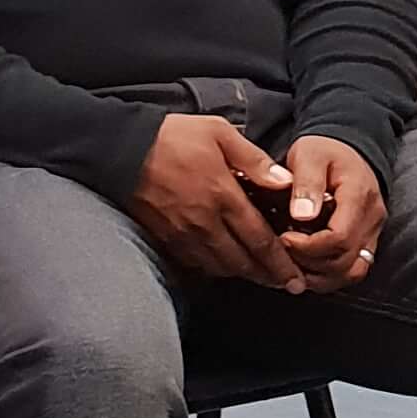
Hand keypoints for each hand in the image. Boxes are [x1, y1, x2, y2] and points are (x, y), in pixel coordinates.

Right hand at [128, 113, 302, 288]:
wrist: (120, 148)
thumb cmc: (172, 136)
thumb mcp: (219, 133)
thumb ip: (255, 160)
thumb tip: (285, 182)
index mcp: (223, 197)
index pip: (260, 240)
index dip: (281, 264)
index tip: (296, 279)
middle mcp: (205, 222)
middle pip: (242, 262)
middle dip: (267, 276)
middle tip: (287, 285)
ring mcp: (183, 233)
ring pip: (219, 266)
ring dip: (242, 274)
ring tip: (261, 276)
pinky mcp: (165, 237)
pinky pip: (195, 262)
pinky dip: (214, 268)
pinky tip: (225, 264)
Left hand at [276, 137, 386, 288]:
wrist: (347, 150)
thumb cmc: (324, 151)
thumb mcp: (309, 155)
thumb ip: (307, 183)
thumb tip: (301, 215)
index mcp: (359, 196)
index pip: (340, 238)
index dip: (308, 247)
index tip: (283, 238)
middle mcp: (372, 220)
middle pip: (345, 261)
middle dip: (309, 263)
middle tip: (282, 251)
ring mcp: (372, 233)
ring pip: (352, 273)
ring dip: (320, 276)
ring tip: (292, 264)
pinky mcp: (367, 242)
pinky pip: (352, 270)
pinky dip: (328, 276)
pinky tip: (305, 268)